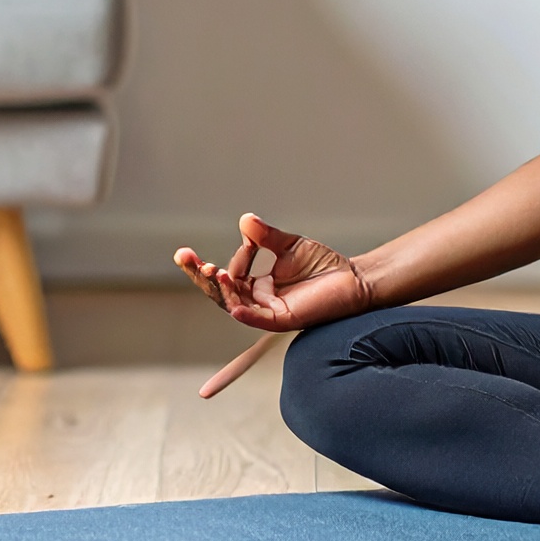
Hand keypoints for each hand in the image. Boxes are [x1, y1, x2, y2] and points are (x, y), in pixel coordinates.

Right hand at [174, 214, 368, 332]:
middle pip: (222, 292)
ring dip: (222, 290)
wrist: (354, 280)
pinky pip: (258, 320)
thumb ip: (267, 237)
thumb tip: (245, 220)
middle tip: (184, 256)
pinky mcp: (285, 319)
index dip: (232, 258)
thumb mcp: (291, 246)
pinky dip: (244, 313)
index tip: (246, 240)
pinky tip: (233, 304)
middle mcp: (260, 300)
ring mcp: (270, 311)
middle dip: (202, 276)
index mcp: (259, 285)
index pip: (230, 274)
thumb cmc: (324, 265)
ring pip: (235, 305)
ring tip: (214, 271)